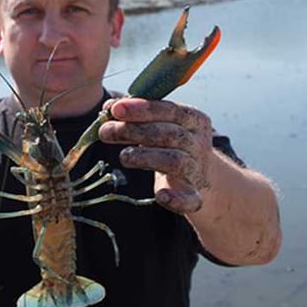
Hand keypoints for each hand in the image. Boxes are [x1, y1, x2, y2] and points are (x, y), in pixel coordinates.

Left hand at [99, 97, 214, 213]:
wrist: (201, 175)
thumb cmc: (173, 143)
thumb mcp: (161, 124)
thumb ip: (138, 115)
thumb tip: (109, 107)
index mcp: (194, 120)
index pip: (170, 110)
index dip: (142, 108)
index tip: (116, 109)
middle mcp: (198, 143)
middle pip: (169, 134)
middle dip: (135, 130)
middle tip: (105, 131)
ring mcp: (197, 170)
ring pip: (175, 161)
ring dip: (146, 157)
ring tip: (123, 156)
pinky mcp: (194, 196)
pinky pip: (189, 199)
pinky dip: (175, 199)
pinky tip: (161, 195)